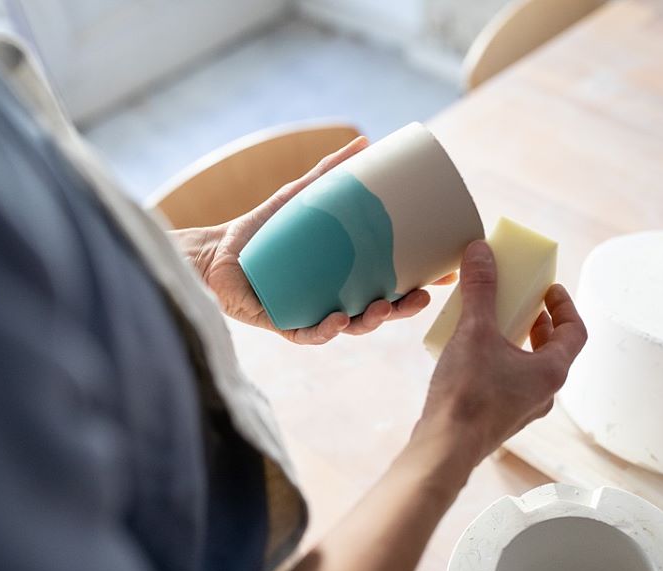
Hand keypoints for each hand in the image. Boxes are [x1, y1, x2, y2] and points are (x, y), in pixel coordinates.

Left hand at [172, 137, 455, 344]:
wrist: (216, 253)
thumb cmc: (261, 231)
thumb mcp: (299, 198)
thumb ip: (329, 174)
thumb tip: (365, 143)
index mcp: (346, 279)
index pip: (391, 285)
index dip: (419, 286)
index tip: (446, 275)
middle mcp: (334, 301)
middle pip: (378, 312)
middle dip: (403, 310)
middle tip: (421, 297)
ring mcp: (311, 316)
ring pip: (351, 328)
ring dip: (371, 322)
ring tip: (383, 308)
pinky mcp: (284, 325)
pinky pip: (310, 335)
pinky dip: (326, 330)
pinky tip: (339, 319)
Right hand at [410, 240, 586, 486]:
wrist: (444, 447)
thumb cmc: (468, 394)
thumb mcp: (474, 332)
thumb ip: (481, 290)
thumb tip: (482, 251)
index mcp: (552, 371)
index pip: (575, 331)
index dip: (565, 306)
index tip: (549, 288)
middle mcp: (544, 393)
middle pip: (554, 349)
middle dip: (539, 322)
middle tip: (524, 301)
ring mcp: (522, 409)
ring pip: (531, 367)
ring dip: (519, 342)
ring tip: (495, 322)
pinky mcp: (499, 418)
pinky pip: (510, 382)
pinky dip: (501, 360)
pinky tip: (472, 353)